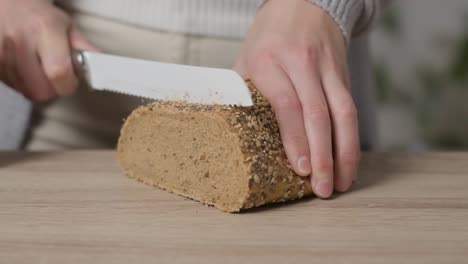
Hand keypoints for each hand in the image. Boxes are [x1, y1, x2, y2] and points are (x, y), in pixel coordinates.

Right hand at [0, 0, 97, 101]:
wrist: (5, 4)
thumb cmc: (37, 15)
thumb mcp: (66, 25)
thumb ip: (84, 49)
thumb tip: (104, 67)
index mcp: (44, 29)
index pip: (59, 73)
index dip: (68, 83)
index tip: (72, 80)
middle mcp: (19, 41)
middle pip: (41, 90)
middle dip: (54, 89)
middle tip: (58, 76)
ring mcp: (1, 53)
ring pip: (27, 92)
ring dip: (38, 86)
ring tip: (40, 67)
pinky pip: (13, 87)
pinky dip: (23, 83)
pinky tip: (26, 67)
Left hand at [234, 0, 359, 197]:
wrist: (305, 3)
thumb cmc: (270, 36)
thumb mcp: (246, 57)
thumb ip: (242, 93)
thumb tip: (230, 133)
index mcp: (270, 59)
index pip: (287, 104)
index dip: (295, 139)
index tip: (299, 169)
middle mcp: (302, 63)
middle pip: (318, 113)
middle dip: (322, 155)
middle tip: (323, 188)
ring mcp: (328, 67)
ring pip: (344, 112)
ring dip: (345, 152)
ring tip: (343, 182)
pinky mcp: (344, 73)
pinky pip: (351, 108)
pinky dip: (352, 137)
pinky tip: (349, 159)